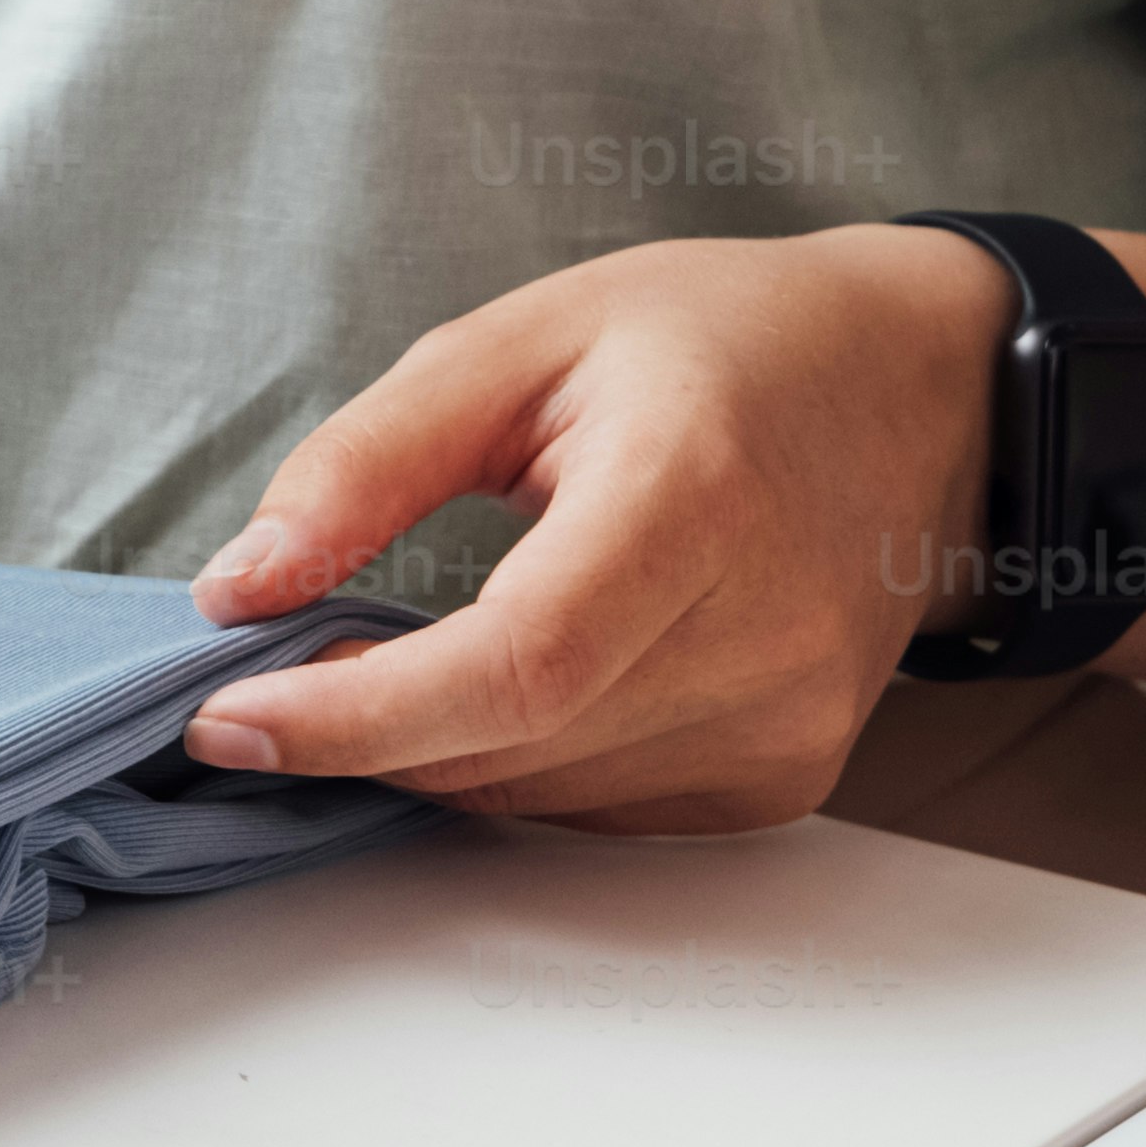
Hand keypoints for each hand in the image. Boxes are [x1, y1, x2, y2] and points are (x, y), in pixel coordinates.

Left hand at [165, 224, 1021, 828]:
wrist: (920, 395)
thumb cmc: (719, 344)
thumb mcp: (521, 340)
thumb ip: (368, 461)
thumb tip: (240, 586)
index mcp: (694, 497)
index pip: (517, 663)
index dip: (359, 715)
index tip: (225, 715)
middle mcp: (762, 632)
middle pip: (513, 742)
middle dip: (360, 730)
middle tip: (268, 677)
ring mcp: (785, 721)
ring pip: (539, 794)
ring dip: (428, 749)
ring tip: (378, 663)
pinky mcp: (784, 775)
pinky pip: (598, 807)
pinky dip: (512, 762)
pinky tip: (500, 682)